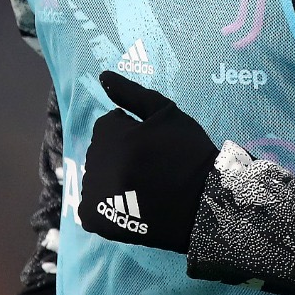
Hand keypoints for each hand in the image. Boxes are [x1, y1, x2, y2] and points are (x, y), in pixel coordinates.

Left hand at [79, 71, 219, 253]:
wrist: (204, 204)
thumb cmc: (188, 153)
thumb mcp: (166, 113)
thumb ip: (131, 93)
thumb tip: (102, 76)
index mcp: (111, 134)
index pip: (108, 125)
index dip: (132, 133)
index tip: (154, 146)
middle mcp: (96, 162)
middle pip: (100, 150)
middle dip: (120, 154)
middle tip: (151, 167)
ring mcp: (93, 192)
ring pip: (96, 176)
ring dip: (113, 178)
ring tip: (144, 188)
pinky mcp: (94, 218)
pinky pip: (89, 206)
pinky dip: (104, 207)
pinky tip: (130, 207)